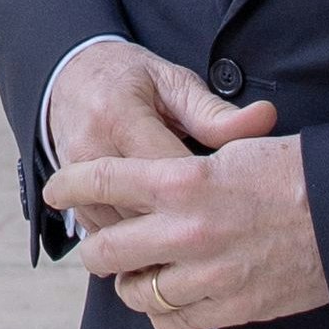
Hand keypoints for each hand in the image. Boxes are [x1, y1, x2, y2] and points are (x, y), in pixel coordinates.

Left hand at [43, 106, 328, 328]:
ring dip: (131, 283)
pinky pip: (171, 322)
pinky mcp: (228, 308)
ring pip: (135, 294)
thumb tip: (156, 170)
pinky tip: (173, 294)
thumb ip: (187, 165)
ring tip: (139, 272)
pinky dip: (163, 311)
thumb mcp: (238, 150)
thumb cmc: (300, 174)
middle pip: (105, 252)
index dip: (68, 185)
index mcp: (183, 180)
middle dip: (96, 248)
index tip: (56, 189)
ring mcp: (206, 276)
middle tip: (101, 244)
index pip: (100, 181)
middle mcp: (186, 231)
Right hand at [44, 42, 260, 232]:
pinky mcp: (64, 192)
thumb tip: (264, 119)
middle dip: (180, 227)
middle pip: (140, 207)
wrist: (70, 74)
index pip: (167, 171)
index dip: (203, 195)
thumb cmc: (130, 78)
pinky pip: (99, 229)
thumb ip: (214, 112)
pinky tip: (157, 251)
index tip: (236, 207)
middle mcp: (91, 148)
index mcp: (121, 115)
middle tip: (221, 241)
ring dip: (153, 243)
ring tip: (195, 253)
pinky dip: (127, 244)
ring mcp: (72, 173)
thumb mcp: (173, 83)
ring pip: (117, 227)